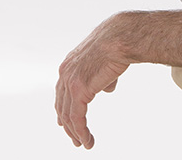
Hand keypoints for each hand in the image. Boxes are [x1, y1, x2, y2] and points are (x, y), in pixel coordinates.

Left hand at [55, 16, 129, 148]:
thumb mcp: (104, 60)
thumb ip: (101, 75)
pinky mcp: (78, 90)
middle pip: (61, 105)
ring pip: (68, 115)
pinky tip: (88, 141)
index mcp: (69, 63)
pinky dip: (81, 132)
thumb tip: (106, 88)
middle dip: (68, 124)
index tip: (66, 123)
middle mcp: (65, 72)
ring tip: (84, 143)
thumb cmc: (116, 44)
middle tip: (76, 138)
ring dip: (76, 132)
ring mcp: (70, 81)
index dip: (63, 108)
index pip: (61, 91)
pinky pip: (76, 118)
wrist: (120, 38)